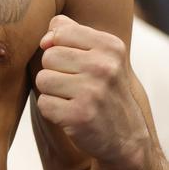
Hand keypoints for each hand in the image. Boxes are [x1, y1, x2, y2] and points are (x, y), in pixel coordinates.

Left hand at [36, 15, 149, 167]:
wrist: (126, 138)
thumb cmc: (103, 89)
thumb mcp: (99, 54)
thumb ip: (69, 32)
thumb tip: (45, 40)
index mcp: (110, 46)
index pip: (60, 31)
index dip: (59, 48)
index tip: (77, 64)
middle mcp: (104, 67)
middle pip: (48, 56)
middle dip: (55, 72)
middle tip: (77, 86)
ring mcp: (93, 92)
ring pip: (43, 80)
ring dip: (52, 92)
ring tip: (73, 99)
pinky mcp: (80, 115)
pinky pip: (44, 103)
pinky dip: (52, 111)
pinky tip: (71, 114)